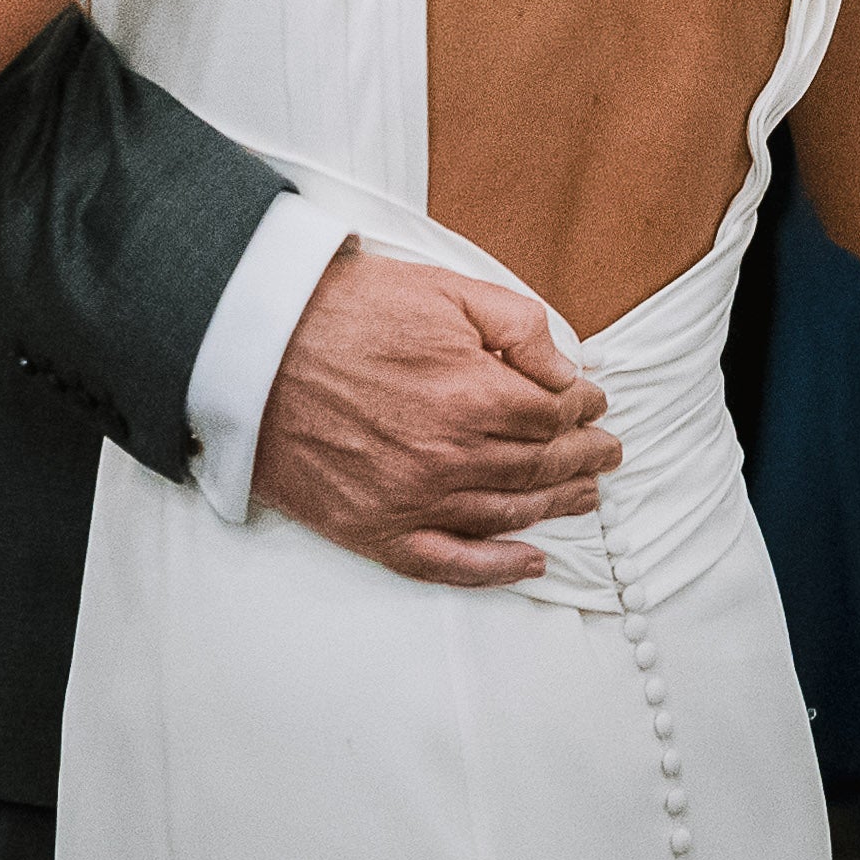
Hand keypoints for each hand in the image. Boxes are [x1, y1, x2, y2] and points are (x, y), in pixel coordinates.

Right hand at [251, 242, 623, 588]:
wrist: (254, 347)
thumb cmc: (346, 310)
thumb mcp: (444, 289)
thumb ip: (518, 325)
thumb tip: (566, 369)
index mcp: (472, 395)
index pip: (555, 414)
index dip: (584, 408)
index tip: (593, 403)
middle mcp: (449, 457)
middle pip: (541, 466)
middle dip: (583, 457)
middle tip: (605, 451)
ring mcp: (412, 500)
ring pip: (509, 513)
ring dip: (557, 505)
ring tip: (585, 495)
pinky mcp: (374, 529)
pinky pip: (449, 563)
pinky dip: (497, 569)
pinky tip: (532, 561)